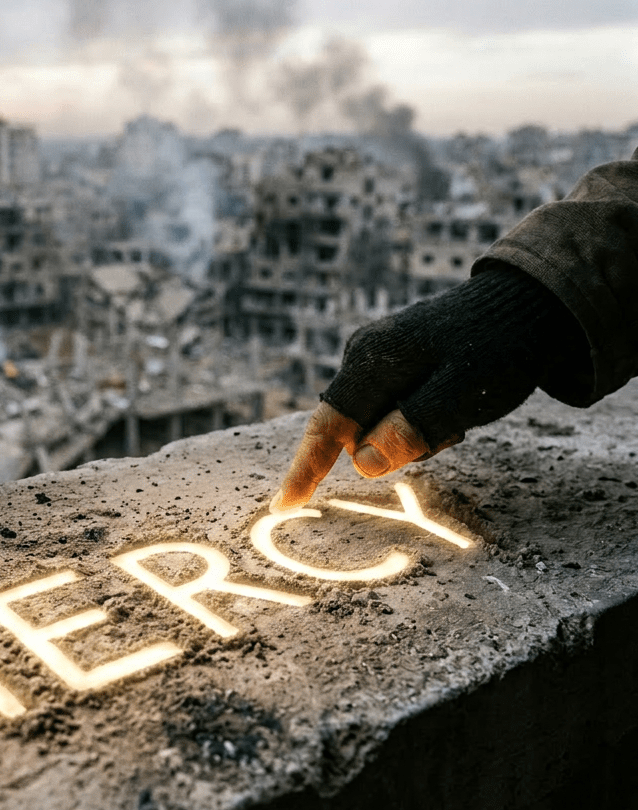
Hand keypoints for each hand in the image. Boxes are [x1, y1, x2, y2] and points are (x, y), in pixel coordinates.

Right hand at [271, 265, 588, 509]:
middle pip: (355, 429)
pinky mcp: (392, 364)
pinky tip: (451, 401)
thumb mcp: (461, 396)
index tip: (282, 506)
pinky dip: (419, 419)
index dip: (304, 469)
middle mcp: (362, 357)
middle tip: (453, 430)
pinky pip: (392, 410)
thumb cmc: (499, 348)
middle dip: (395, 446)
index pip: (328, 426)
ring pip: (376, 423)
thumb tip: (361, 464)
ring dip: (414, 433)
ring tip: (458, 411)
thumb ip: (411, 430)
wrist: (527, 303)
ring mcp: (375, 359)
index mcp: (371, 362)